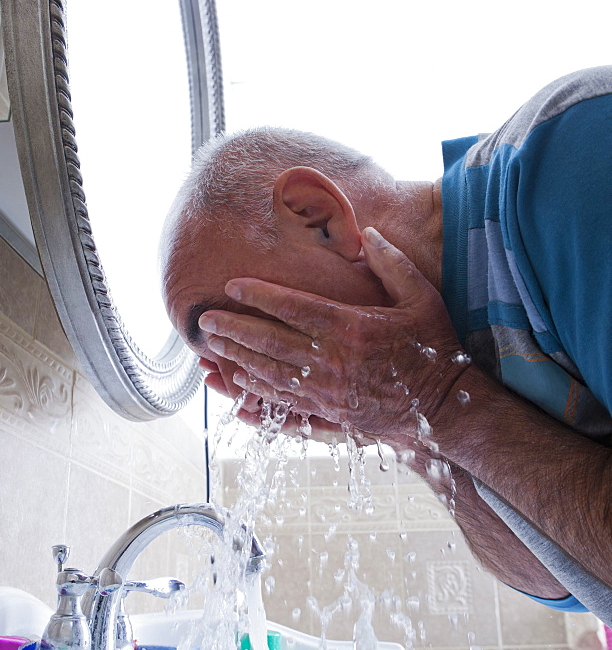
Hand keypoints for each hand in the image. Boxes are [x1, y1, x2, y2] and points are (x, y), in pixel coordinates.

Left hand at [198, 227, 470, 445]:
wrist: (445, 407)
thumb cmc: (435, 347)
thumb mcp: (421, 297)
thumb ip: (392, 263)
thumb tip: (367, 232)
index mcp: (352, 328)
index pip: (293, 307)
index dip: (258, 296)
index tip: (231, 286)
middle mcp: (333, 362)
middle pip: (270, 343)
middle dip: (234, 331)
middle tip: (205, 322)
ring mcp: (328, 394)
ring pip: (270, 376)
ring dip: (238, 362)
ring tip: (212, 350)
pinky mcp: (330, 416)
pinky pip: (284, 407)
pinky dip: (257, 397)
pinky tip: (238, 387)